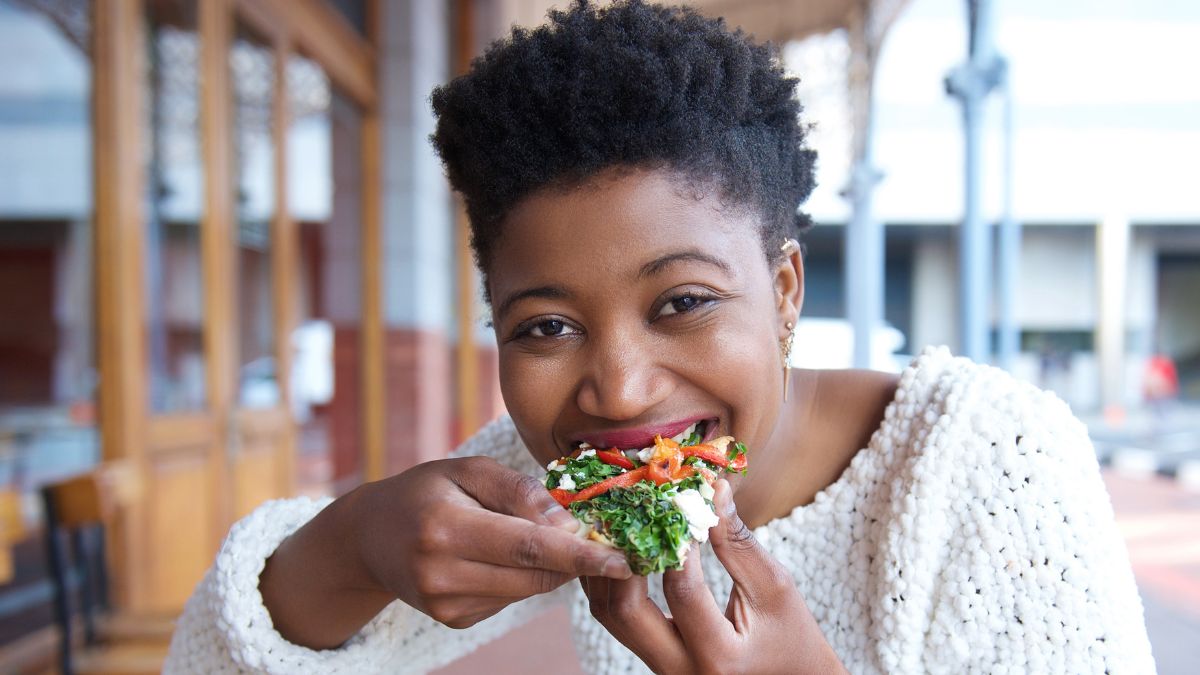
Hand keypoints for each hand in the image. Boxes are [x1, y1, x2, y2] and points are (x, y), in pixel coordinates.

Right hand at [261, 456, 630, 647]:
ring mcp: (446, 604)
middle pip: (535, 575)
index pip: (528, 547)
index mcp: (445, 527)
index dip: (581, 555)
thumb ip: (519, 491)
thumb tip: (567, 523)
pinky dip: (522, 577)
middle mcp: (442, 573)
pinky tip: (501, 554)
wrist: (370, 536)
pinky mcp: (454, 620)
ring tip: (538, 534)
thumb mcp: (468, 470)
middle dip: (575, 559)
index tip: (623, 559)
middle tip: (600, 535)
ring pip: (527, 590)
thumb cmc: (427, 490)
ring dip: (551, 567)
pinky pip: (510, 599)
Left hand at [581, 480, 845, 673]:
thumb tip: (713, 489)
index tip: (680, 503)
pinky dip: (613, 581)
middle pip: (625, 611)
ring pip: (611, 617)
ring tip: (618, 524)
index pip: (682, 590)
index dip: (678, 541)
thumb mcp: (775, 589)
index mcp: (719, 656)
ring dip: (608, 568)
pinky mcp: (653, 658)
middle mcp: (681, 670)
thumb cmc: (792, 637)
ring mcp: (662, 668)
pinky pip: (618, 620)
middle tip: (634, 513)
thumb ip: (739, 543)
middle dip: (624, 556)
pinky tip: (620, 549)